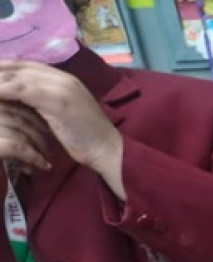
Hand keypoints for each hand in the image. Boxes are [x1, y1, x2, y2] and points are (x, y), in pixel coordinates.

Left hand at [0, 60, 123, 195]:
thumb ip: (46, 104)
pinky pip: (22, 90)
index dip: (4, 68)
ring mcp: (60, 88)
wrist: (109, 152)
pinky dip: (4, 90)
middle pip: (19, 67)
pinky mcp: (57, 101)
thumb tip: (24, 102)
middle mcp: (61, 78)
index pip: (26, 65)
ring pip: (18, 77)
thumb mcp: (63, 116)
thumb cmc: (88, 140)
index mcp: (64, 80)